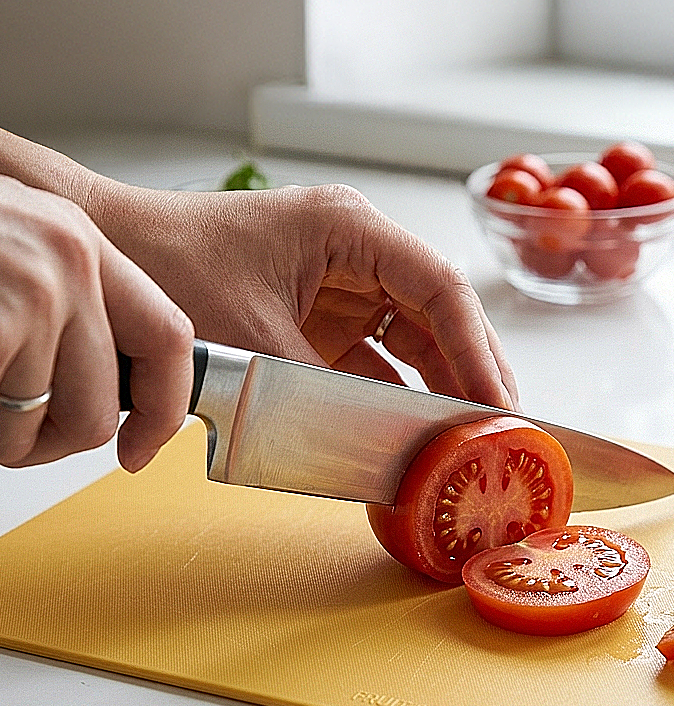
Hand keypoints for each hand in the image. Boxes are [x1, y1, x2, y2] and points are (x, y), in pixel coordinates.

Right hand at [0, 177, 192, 470]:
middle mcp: (68, 256)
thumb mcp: (17, 254)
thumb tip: (107, 389)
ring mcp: (32, 286)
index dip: (165, 409)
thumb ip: (67, 308)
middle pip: (101, 407)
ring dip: (1, 434)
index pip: (168, 337)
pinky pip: (4, 421)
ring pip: (46, 423)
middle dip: (52, 442)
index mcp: (81, 241)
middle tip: (11, 436)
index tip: (140, 448)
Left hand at [88, 180, 519, 409]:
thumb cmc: (170, 265)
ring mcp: (341, 287)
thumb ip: (325, 391)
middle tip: (499, 428)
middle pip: (439, 316)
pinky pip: (375, 361)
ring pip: (414, 341)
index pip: (441, 290)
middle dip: (471, 372)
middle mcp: (358, 253)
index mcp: (351, 230)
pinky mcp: (321, 320)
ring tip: (468, 436)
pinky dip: (393, 396)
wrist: (110, 254)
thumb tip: (385, 444)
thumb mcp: (253, 336)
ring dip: (439, 387)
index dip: (476, 350)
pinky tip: (411, 431)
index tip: (496, 403)